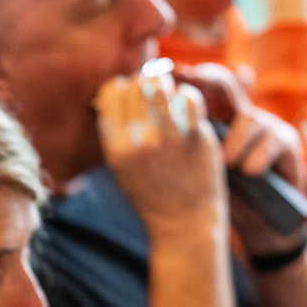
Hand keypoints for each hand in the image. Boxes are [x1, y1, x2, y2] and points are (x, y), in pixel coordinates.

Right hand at [97, 70, 226, 242]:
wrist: (184, 224)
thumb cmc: (151, 194)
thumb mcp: (120, 169)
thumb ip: (117, 133)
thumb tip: (122, 90)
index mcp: (116, 150)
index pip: (110, 92)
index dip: (121, 87)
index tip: (129, 95)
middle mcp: (139, 143)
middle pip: (136, 84)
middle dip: (144, 82)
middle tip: (152, 91)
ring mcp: (169, 140)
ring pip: (162, 84)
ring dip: (165, 83)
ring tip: (168, 92)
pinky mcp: (196, 138)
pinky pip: (190, 97)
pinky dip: (187, 96)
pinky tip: (187, 106)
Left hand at [175, 63, 306, 255]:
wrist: (255, 223)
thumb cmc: (216, 195)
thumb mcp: (190, 170)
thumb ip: (169, 146)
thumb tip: (133, 127)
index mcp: (212, 119)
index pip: (197, 88)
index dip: (183, 82)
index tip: (169, 80)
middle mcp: (237, 115)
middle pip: (227, 86)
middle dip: (212, 85)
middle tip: (192, 96)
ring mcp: (264, 126)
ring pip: (249, 117)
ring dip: (236, 141)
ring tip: (226, 163)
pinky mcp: (287, 144)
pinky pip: (274, 140)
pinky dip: (259, 155)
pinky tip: (249, 171)